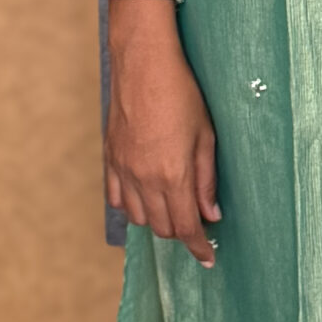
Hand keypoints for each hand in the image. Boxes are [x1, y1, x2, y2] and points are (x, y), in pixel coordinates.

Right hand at [104, 0, 219, 265]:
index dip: (199, 247)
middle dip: (181, 233)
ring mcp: (123, 170)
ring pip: (139, 217)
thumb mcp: (206, 135)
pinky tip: (146, 197)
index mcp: (172, 175)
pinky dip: (133, 206)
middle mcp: (144, 179)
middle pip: (162, 227)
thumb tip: (211, 213)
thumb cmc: (181, 93)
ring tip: (173, 208)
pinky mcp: (110, 159)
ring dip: (158, 221)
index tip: (208, 258)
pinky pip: (118, 199)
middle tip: (196, 224)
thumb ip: (206, 179)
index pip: (186, 227)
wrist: (143, 63)